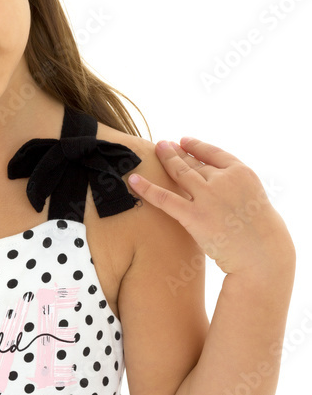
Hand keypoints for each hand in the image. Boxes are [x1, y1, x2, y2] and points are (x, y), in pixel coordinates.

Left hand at [127, 138, 294, 275]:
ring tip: (154, 150)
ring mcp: (208, 196)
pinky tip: (133, 180)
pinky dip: (146, 188)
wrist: (262, 253)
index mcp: (241, 172)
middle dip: (176, 153)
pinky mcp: (193, 215)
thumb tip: (210, 184)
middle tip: (163, 144)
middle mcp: (223, 179)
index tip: (184, 141)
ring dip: (165, 158)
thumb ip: (233, 189)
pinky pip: (164, 198)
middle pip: (194, 163)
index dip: (196, 146)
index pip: (214, 153)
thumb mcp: (251, 200)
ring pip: (180, 172)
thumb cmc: (258, 232)